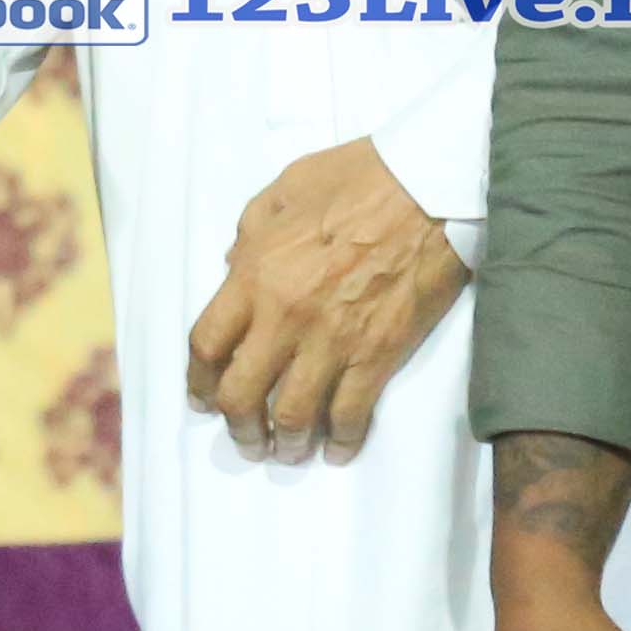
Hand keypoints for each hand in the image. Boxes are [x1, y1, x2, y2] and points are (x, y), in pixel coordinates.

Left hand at [187, 138, 465, 459]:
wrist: (430, 188)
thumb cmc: (355, 179)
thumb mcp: (280, 193)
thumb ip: (249, 236)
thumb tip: (236, 269)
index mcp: (254, 275)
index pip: (207, 345)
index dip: (199, 381)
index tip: (203, 398)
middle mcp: (285, 317)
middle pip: (241, 393)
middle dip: (237, 426)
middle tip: (245, 438)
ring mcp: (333, 340)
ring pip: (294, 415)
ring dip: (285, 443)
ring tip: (286, 451)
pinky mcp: (379, 354)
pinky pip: (353, 413)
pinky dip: (343, 440)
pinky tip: (339, 449)